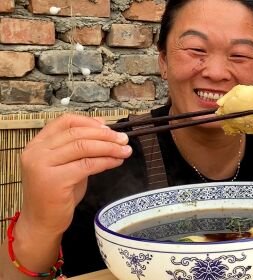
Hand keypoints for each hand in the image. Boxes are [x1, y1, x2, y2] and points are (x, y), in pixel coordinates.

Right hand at [19, 114, 131, 237]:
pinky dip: (106, 161)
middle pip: (77, 133)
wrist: (41, 223)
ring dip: (109, 147)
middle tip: (124, 139)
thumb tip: (104, 129)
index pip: (65, 122)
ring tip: (125, 150)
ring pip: (84, 147)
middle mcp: (36, 152)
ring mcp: (42, 166)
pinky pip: (87, 164)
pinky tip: (116, 162)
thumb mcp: (65, 165)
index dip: (89, 121)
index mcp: (37, 144)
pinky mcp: (54, 181)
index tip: (108, 127)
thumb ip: (79, 148)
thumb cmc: (56, 194)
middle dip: (105, 135)